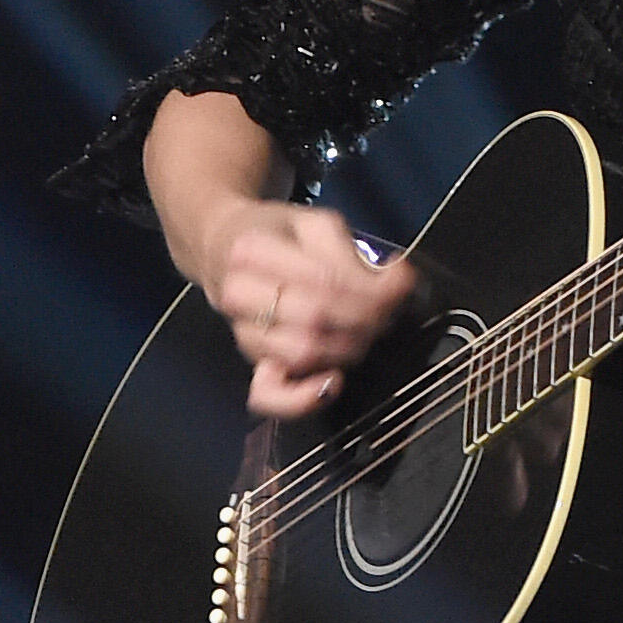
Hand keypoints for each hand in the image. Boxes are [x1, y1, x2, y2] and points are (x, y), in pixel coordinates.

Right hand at [198, 199, 418, 417]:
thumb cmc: (275, 235)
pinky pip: (268, 395)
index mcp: (251, 252)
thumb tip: (392, 280)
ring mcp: (243, 333)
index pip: (325, 281)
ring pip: (304, 352)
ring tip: (367, 331)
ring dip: (349, 347)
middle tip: (388, 309)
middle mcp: (238, 295)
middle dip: (365, 318)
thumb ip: (348, 250)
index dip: (372, 289)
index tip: (400, 282)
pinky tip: (331, 383)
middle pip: (317, 318)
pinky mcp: (252, 362)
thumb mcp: (310, 223)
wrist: (222, 251)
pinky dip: (301, 399)